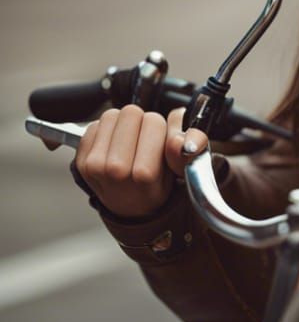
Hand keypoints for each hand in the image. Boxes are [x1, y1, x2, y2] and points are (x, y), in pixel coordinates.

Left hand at [74, 106, 208, 218]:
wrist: (132, 208)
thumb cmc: (157, 185)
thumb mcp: (184, 166)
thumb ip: (194, 142)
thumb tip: (179, 129)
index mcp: (144, 173)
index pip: (153, 120)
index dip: (160, 128)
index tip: (160, 143)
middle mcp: (115, 170)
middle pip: (130, 113)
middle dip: (141, 122)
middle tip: (145, 140)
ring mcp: (94, 165)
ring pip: (111, 115)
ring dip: (122, 124)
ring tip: (129, 142)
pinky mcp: (81, 161)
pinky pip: (93, 125)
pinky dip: (106, 131)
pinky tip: (114, 146)